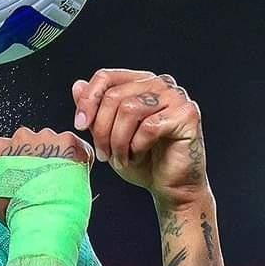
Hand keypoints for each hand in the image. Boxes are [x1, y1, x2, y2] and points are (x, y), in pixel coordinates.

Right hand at [0, 126, 93, 225]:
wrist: (42, 219)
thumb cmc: (21, 212)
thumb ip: (2, 182)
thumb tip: (7, 187)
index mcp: (0, 148)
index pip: (9, 146)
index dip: (19, 160)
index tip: (26, 172)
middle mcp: (22, 137)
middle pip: (33, 140)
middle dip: (41, 155)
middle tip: (46, 178)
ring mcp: (45, 137)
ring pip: (55, 141)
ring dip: (60, 156)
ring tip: (62, 180)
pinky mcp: (68, 142)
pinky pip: (78, 146)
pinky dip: (81, 159)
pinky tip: (76, 176)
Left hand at [71, 68, 208, 207]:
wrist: (172, 188)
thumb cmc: (144, 162)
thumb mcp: (110, 134)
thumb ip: (96, 109)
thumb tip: (78, 86)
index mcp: (141, 82)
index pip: (106, 77)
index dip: (88, 101)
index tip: (80, 125)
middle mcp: (160, 84)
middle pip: (114, 95)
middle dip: (102, 129)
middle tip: (103, 153)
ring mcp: (176, 97)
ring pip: (129, 109)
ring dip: (117, 140)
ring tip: (120, 158)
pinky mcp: (187, 115)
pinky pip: (149, 126)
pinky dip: (136, 146)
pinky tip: (137, 156)